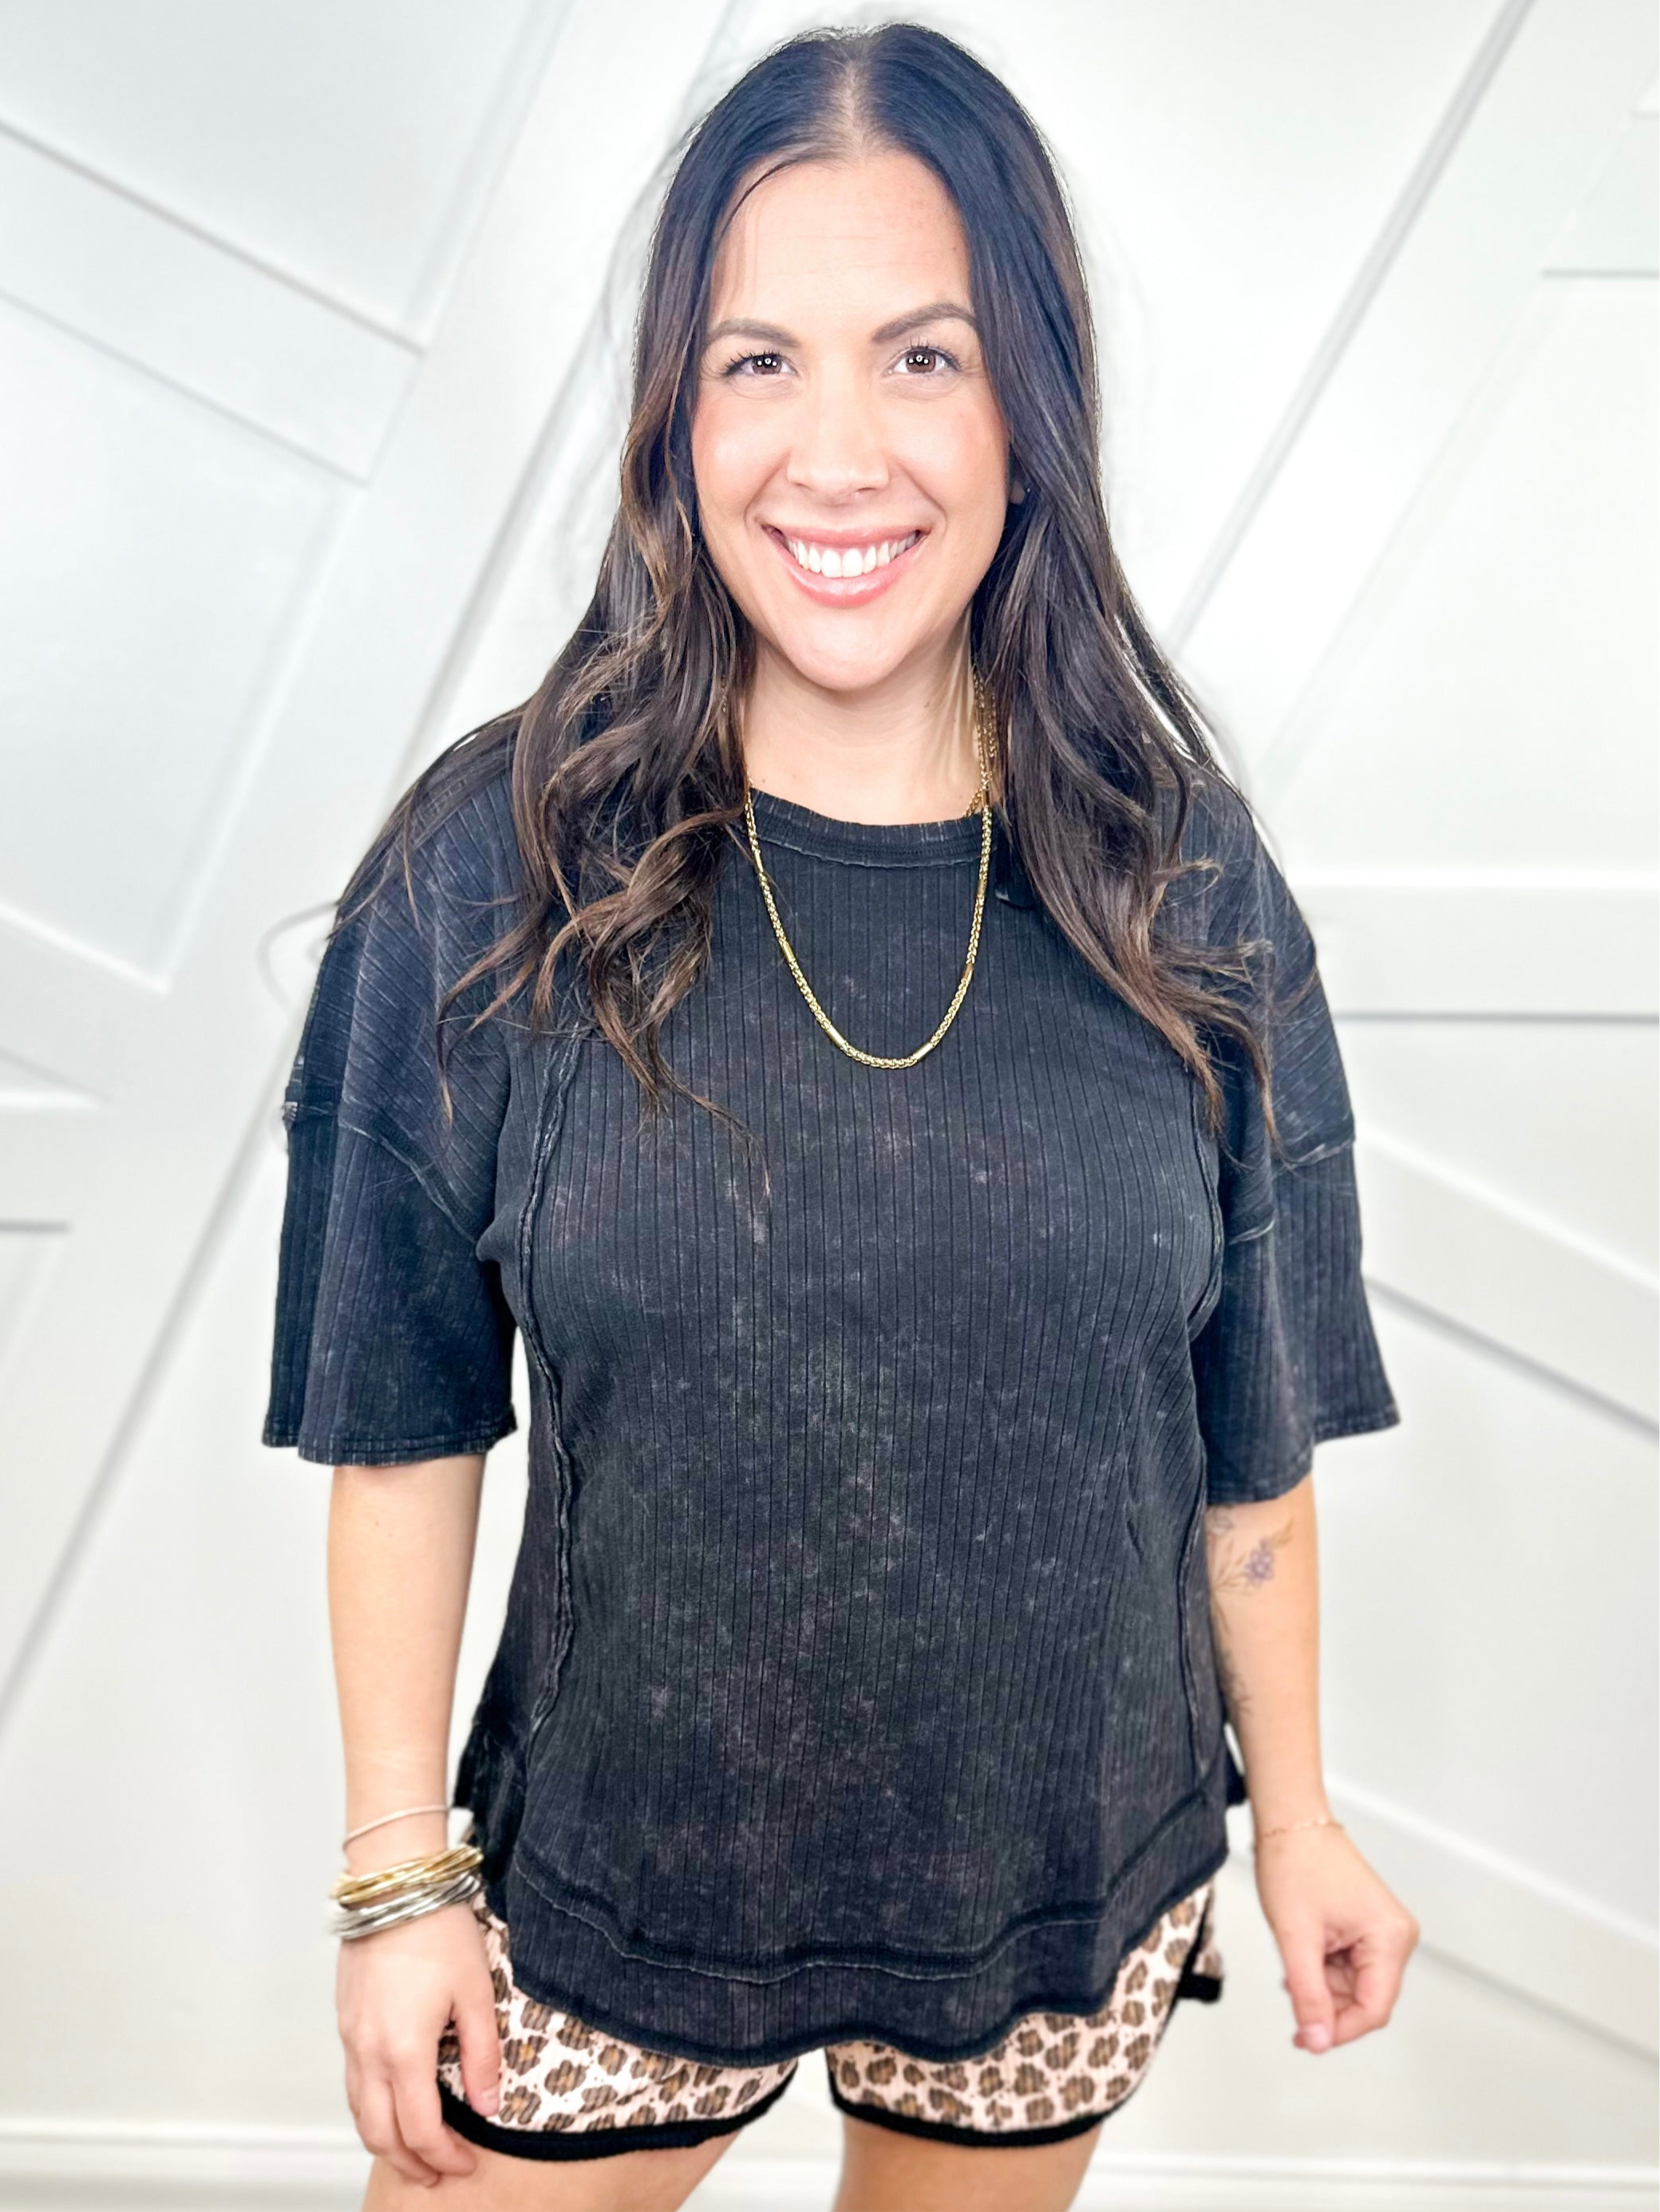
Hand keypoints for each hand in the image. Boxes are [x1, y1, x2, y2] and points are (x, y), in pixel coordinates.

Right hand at [336, 1901, 500, 2186]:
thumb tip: (489, 2106)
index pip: (420, 2129)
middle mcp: (368, 2052)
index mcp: (403, 2051)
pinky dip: (371, 2108)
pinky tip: (393, 2103)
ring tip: (415, 2151)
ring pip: (359, 2112)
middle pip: (380, 2134)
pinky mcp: (346, 2019)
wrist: (394, 1882)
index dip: (445, 2157)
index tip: (467, 2165)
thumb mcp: (476, 1993)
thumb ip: (483, 2054)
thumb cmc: (438, 1930)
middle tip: (438, 2175)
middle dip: (410, 2163)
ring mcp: (350, 2036)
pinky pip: (352, 2082)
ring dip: (386, 2141)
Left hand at [1253, 1823, 1419, 2053]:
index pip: (1373, 2010)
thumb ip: (1308, 1994)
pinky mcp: (1370, 1928)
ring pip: (1354, 1987)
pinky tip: (1303, 1952)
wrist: (1290, 1821)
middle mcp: (1397, 1937)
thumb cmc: (1295, 1864)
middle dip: (1325, 2002)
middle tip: (1289, 1988)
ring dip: (1321, 1983)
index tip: (1304, 2039)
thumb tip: (1316, 2041)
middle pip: (1365, 2000)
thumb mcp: (1296, 1938)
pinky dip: (1323, 1968)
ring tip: (1294, 1954)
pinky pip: (1349, 1967)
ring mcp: (1385, 1932)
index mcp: (1390, 1938)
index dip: (1338, 2030)